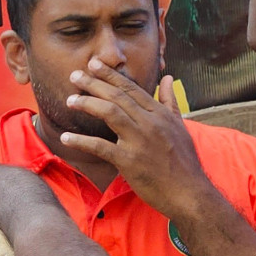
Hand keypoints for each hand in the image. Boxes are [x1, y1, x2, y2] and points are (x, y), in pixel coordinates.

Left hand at [62, 61, 213, 219]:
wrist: (188, 190)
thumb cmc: (184, 159)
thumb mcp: (179, 125)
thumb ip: (170, 101)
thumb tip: (168, 78)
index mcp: (161, 114)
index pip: (132, 89)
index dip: (111, 76)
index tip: (94, 64)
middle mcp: (150, 123)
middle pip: (118, 97)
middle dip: (94, 84)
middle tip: (74, 75)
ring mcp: (140, 141)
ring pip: (110, 113)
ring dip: (88, 104)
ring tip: (70, 100)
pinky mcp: (130, 161)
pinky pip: (101, 147)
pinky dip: (82, 141)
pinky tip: (67, 137)